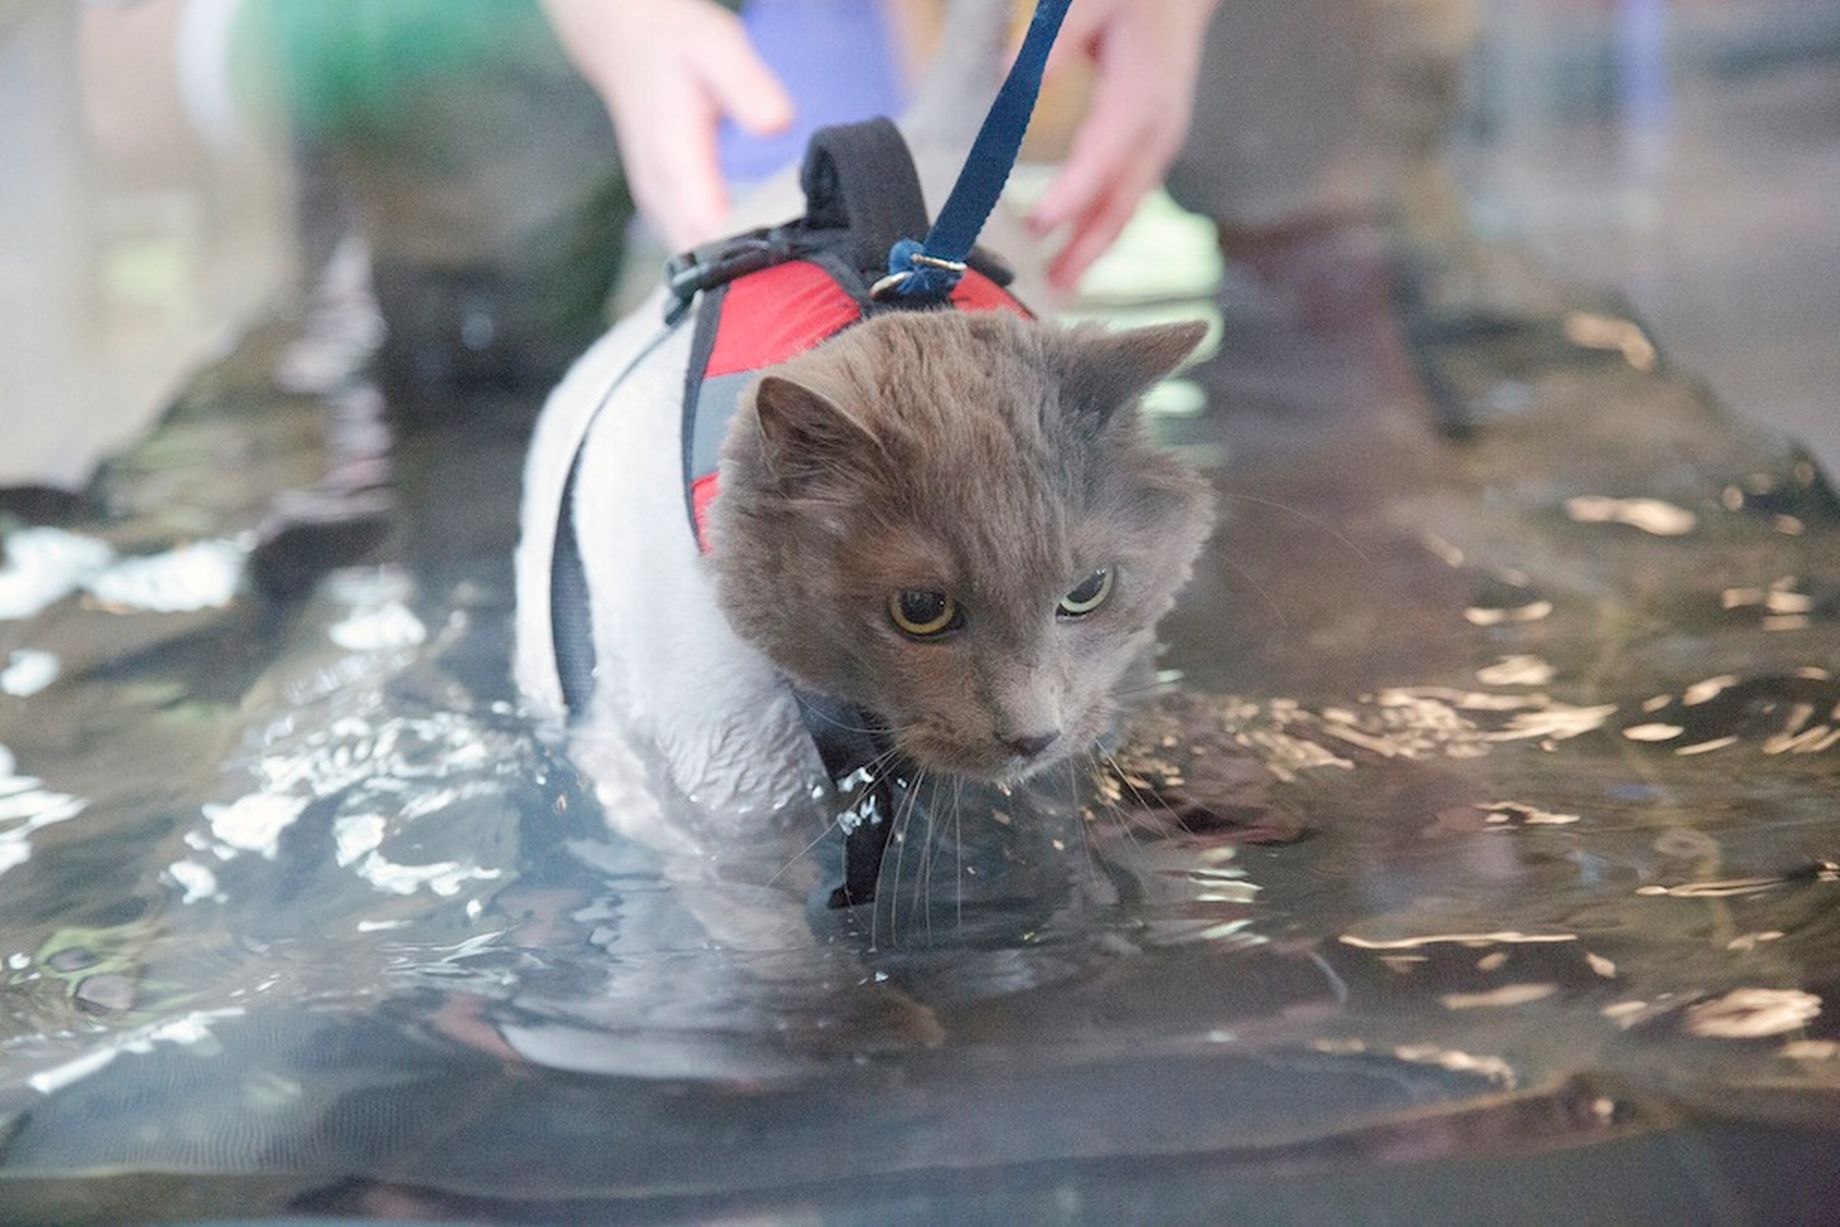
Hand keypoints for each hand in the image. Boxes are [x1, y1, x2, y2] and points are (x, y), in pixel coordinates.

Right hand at [541, 0, 793, 249]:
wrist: (629, 46)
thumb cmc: (679, 46)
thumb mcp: (717, 46)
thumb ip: (747, 86)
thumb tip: (780, 124)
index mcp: (673, 158)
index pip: (709, 229)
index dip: (749, 253)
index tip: (790, 260)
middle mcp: (659, 192)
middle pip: (705, 257)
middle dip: (748, 270)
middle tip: (798, 273)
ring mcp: (656, 207)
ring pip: (696, 261)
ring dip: (736, 271)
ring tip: (784, 269)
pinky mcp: (662, 212)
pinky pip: (693, 250)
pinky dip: (724, 258)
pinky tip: (760, 255)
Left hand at [1028, 0, 1219, 288]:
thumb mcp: (1092, 0)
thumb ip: (1052, 40)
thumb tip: (1010, 75)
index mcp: (1141, 96)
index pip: (1102, 158)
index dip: (1072, 195)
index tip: (1038, 224)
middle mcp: (1156, 129)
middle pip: (1120, 202)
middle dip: (1085, 249)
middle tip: (1048, 290)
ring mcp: (1158, 142)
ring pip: (1124, 208)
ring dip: (1091, 249)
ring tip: (1056, 286)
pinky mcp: (1150, 146)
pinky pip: (1125, 197)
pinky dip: (1099, 230)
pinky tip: (1072, 252)